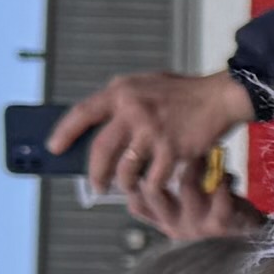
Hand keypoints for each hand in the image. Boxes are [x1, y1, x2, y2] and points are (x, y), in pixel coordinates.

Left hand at [45, 69, 252, 240]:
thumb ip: (124, 102)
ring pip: (125, 169)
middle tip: (94, 185)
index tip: (54, 147)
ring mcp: (151, 131)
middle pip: (101, 150)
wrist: (219, 97)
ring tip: (127, 187)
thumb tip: (100, 127)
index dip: (65, 132)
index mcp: (122, 92)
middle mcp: (132, 110)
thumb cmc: (184, 94)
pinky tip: (153, 186)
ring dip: (124, 184)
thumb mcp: (146, 86)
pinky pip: (153, 178)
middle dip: (94, 172)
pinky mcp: (171, 149)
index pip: (83, 112)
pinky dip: (151, 186)